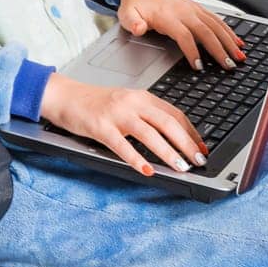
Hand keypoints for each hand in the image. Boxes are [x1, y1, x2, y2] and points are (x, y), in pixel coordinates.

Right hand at [40, 73, 208, 177]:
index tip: (202, 149)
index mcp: (142, 97)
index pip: (175, 114)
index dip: (192, 132)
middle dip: (187, 144)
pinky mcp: (100, 127)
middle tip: (199, 161)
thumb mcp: (127, 103)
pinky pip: (121, 145)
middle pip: (168, 123)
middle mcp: (133, 103)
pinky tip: (147, 170)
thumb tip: (172, 136)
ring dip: (168, 152)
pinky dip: (136, 158)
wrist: (65, 96)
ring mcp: (117, 114)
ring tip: (181, 167)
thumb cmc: (96, 103)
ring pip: (149, 134)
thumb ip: (147, 115)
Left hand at [116, 0, 246, 71]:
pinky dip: (230, 31)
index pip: (184, 35)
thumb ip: (132, 22)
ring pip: (216, 26)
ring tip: (240, 57)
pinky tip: (239, 42)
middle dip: (220, 50)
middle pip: (206, 32)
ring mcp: (194, 9)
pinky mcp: (199, 9)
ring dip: (229, 41)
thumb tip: (139, 28)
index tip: (199, 67)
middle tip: (229, 66)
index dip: (192, 51)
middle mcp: (185, 12)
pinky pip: (218, 20)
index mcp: (168, 16)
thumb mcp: (127, 13)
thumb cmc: (137, 2)